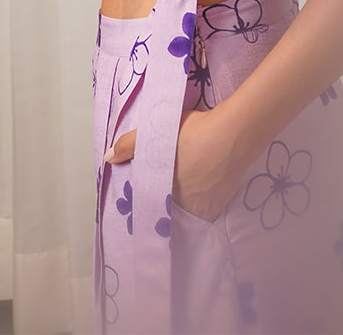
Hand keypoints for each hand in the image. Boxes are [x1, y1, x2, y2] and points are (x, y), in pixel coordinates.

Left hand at [106, 106, 244, 223]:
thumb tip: (109, 158)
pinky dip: (203, 199)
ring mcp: (204, 209)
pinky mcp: (222, 203)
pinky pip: (206, 207)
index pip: (149, 204)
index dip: (146, 199)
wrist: (233, 135)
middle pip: (169, 208)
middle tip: (168, 186)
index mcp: (164, 194)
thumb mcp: (156, 133)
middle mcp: (183, 208)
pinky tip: (204, 185)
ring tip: (186, 185)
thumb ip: (130, 145)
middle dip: (166, 201)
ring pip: (188, 210)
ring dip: (185, 202)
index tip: (145, 195)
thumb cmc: (193, 134)